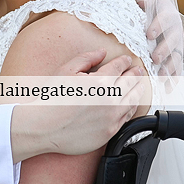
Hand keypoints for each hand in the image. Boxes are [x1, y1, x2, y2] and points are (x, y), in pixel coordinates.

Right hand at [9, 50, 145, 161]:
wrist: (44, 126)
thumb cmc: (53, 98)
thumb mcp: (66, 70)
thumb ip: (87, 58)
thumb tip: (102, 52)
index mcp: (100, 81)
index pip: (119, 67)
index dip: (124, 61)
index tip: (127, 59)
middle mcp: (110, 99)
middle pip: (130, 82)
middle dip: (135, 74)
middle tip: (138, 70)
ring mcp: (112, 117)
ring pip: (132, 101)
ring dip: (137, 90)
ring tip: (139, 85)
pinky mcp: (110, 131)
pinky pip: (127, 118)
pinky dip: (131, 108)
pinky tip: (130, 104)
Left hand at [139, 0, 183, 77]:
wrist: (160, 9)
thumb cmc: (151, 3)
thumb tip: (141, 1)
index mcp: (168, 14)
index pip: (165, 19)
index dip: (158, 26)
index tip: (149, 34)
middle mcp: (176, 30)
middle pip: (172, 41)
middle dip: (164, 50)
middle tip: (155, 58)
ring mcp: (177, 44)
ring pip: (177, 56)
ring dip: (170, 67)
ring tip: (161, 76)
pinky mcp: (176, 55)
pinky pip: (177, 68)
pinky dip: (174, 78)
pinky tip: (168, 89)